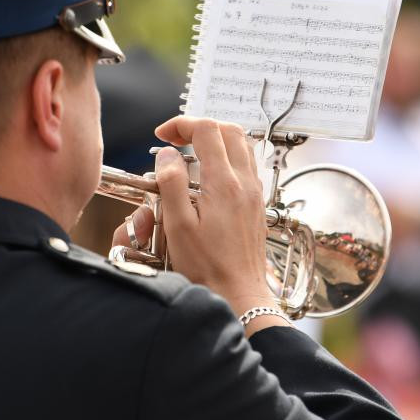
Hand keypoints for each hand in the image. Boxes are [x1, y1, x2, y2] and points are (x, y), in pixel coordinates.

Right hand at [111, 117, 285, 333]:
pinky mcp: (257, 204)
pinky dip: (228, 158)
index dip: (181, 125)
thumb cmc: (208, 267)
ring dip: (216, 140)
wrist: (239, 294)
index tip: (162, 136)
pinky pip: (247, 166)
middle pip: (229, 130)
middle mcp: (244, 183)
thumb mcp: (178, 225)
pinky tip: (209, 176)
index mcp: (224, 183)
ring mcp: (254, 193)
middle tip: (176, 139)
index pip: (207, 130)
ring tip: (191, 152)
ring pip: (242, 145)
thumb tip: (167, 154)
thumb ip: (172, 183)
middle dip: (200, 127)